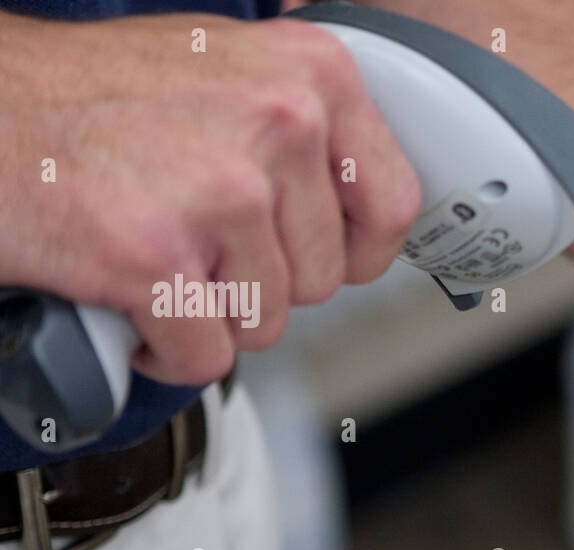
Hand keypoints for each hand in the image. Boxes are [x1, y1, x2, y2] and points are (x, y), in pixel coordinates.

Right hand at [0, 13, 420, 383]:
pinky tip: (127, 303)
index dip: (351, 252)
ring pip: (264, 322)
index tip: (307, 254)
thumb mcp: (220, 71)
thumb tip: (357, 206)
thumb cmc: (83, 96)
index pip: (393, 205)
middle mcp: (280, 121)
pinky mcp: (157, 255)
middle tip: (190, 241)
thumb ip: (298, 129)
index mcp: (311, 74)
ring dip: (205, 313)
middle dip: (256, 281)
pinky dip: (161, 350)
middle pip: (320, 279)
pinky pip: (205, 357)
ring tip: (151, 257)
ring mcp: (221, 190)